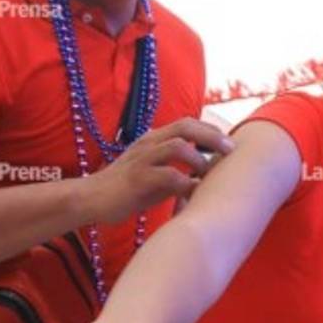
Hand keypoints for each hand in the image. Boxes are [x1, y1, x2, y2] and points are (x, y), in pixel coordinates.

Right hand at [85, 118, 232, 223]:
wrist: (91, 198)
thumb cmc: (126, 189)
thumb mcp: (155, 176)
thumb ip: (177, 172)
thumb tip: (204, 180)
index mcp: (154, 139)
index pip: (188, 123)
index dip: (211, 130)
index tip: (229, 143)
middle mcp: (149, 143)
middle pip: (186, 126)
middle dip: (212, 136)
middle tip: (231, 150)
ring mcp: (143, 159)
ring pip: (178, 146)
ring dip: (200, 158)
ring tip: (209, 173)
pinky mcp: (138, 178)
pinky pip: (168, 175)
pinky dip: (185, 183)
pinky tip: (192, 192)